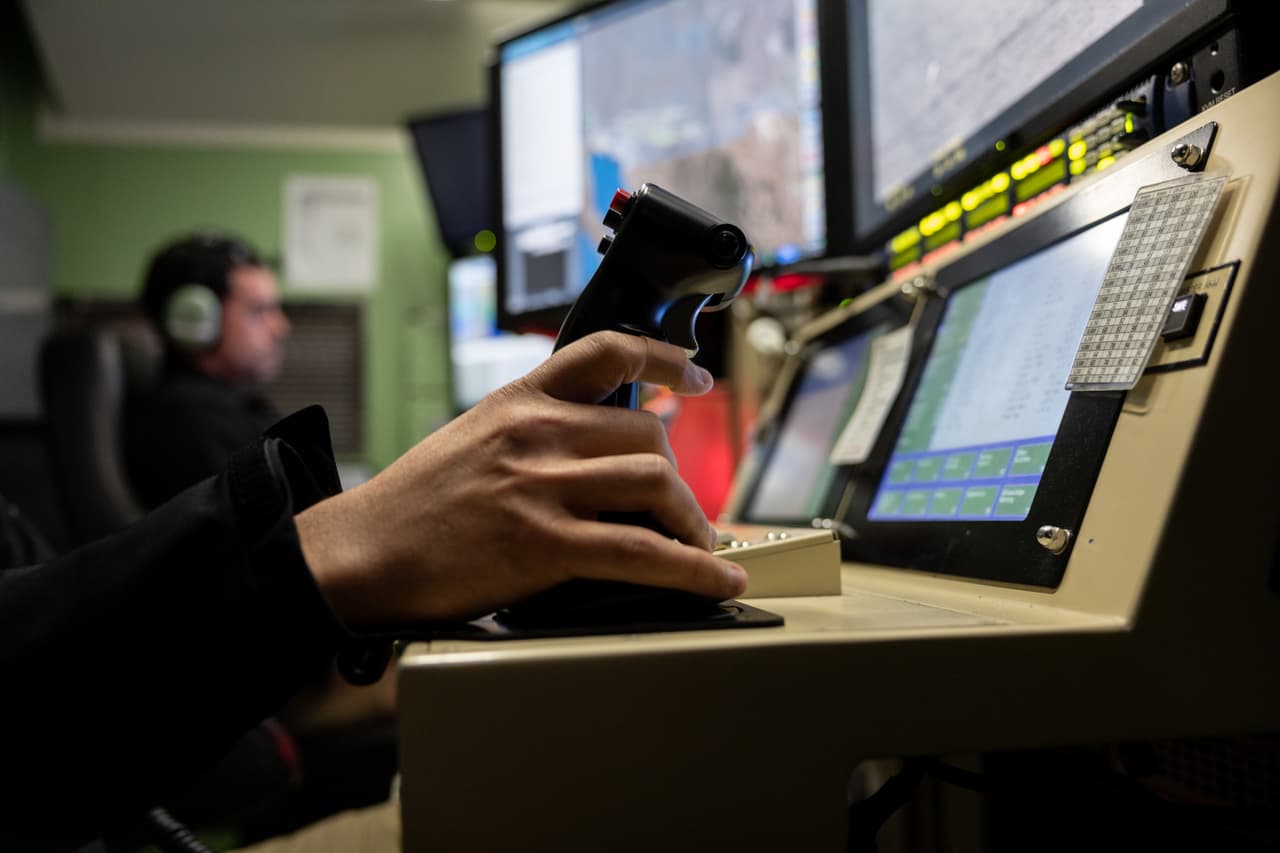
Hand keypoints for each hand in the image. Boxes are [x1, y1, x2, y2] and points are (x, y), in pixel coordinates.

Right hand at [295, 331, 746, 625]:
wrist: (360, 553)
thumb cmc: (413, 504)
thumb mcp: (473, 437)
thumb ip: (533, 430)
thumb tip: (595, 445)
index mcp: (519, 400)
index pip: (607, 352)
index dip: (663, 358)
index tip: (694, 376)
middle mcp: (536, 431)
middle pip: (647, 437)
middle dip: (681, 480)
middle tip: (689, 513)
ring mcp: (540, 485)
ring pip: (655, 485)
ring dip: (693, 523)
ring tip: (700, 547)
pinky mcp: (543, 543)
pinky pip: (641, 551)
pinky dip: (692, 569)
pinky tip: (716, 581)